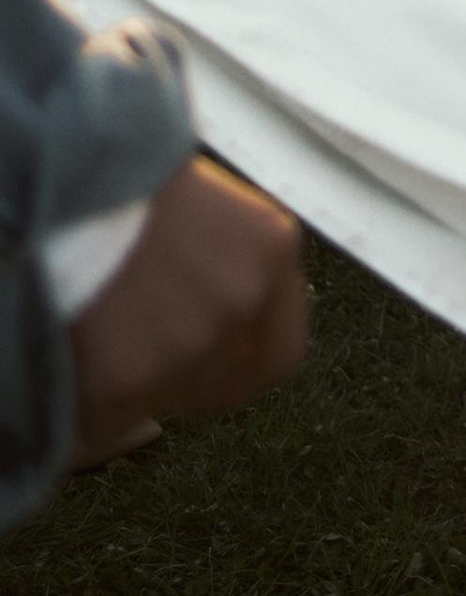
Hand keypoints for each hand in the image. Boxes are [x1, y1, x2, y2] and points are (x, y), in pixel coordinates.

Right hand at [69, 158, 306, 462]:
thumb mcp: (208, 208)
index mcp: (270, 250)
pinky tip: (75, 345)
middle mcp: (241, 301)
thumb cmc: (124, 185)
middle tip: (137, 336)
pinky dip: (89, 396)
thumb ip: (233, 265)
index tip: (212, 365)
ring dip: (135, 377)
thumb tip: (234, 322)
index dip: (241, 367)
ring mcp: (187, 345)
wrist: (54, 179)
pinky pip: (107, 416)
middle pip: (217, 381)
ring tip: (102, 323)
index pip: (281, 353)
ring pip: (162, 398)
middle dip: (181, 370)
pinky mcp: (126, 383)